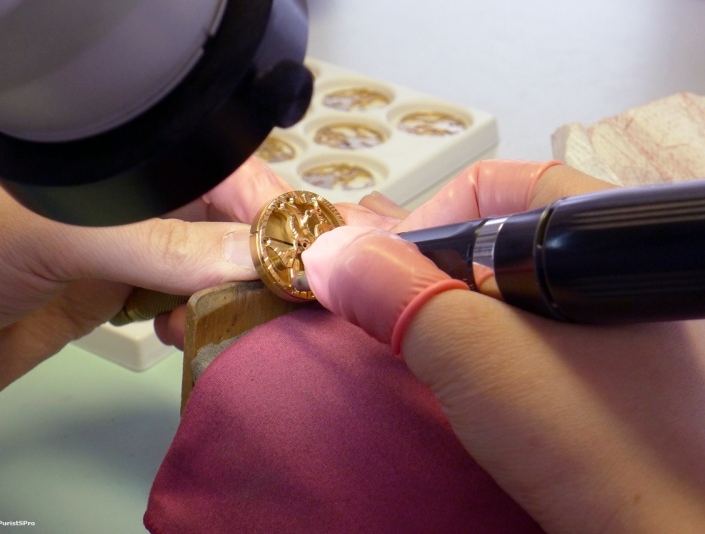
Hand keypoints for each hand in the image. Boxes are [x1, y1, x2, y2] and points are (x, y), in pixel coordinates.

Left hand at [0, 157, 289, 417]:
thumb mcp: (60, 236)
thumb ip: (160, 245)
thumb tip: (256, 258)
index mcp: (121, 163)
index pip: (221, 172)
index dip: (268, 209)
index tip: (307, 254)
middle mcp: (130, 203)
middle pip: (223, 222)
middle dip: (256, 257)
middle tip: (286, 297)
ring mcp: (123, 253)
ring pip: (205, 269)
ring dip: (226, 296)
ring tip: (232, 320)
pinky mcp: (113, 300)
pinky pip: (177, 307)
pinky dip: (193, 322)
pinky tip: (185, 335)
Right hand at [302, 160, 704, 531]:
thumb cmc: (593, 445)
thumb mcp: (475, 357)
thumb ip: (394, 293)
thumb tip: (325, 251)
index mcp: (607, 238)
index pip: (498, 186)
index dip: (429, 220)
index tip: (388, 276)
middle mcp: (614, 274)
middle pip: (499, 239)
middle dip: (432, 272)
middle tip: (396, 317)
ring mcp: (614, 328)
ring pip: (509, 291)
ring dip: (452, 312)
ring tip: (424, 349)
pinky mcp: (605, 373)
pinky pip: (527, 334)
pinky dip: (481, 344)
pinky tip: (463, 376)